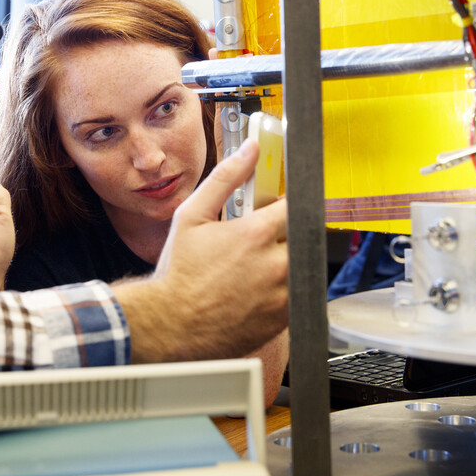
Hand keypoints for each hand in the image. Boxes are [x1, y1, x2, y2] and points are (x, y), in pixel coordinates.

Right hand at [114, 139, 288, 362]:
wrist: (171, 326)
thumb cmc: (179, 272)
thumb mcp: (192, 216)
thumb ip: (225, 178)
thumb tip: (250, 149)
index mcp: (257, 234)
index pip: (297, 205)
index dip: (287, 204)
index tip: (278, 208)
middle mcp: (277, 264)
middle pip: (304, 236)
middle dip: (288, 234)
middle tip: (263, 240)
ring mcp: (284, 295)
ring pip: (304, 267)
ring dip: (289, 262)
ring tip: (258, 267)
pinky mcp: (284, 319)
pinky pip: (299, 296)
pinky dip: (285, 289)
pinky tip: (256, 290)